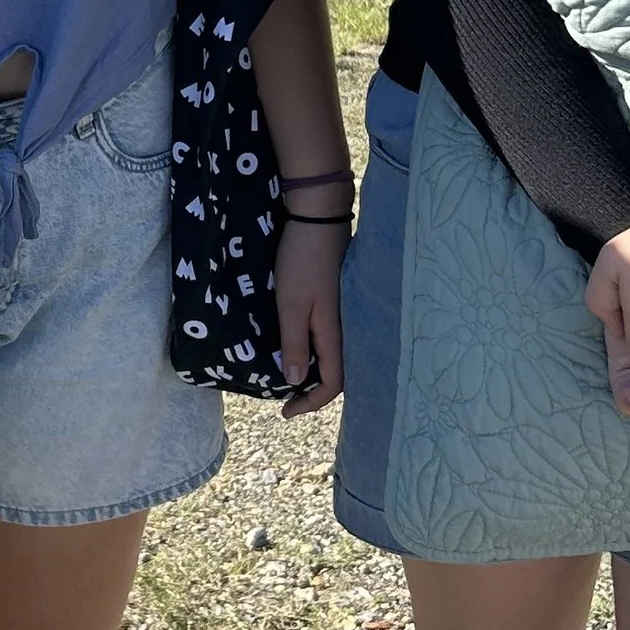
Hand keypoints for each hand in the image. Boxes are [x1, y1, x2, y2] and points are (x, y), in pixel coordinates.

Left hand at [273, 215, 347, 417]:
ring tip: (288, 376)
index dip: (311, 403)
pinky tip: (297, 345)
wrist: (318, 218)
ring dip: (313, 371)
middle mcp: (345, 328)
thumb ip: (293, 344)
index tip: (285, 411)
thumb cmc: (302, 262)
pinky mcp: (336, 300)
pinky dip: (313, 350)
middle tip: (286, 399)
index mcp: (335, 334)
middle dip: (313, 391)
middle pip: (336, 372)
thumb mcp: (291, 306)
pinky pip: (328, 336)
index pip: (332, 384)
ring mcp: (343, 313)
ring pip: (332, 354)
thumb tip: (294, 381)